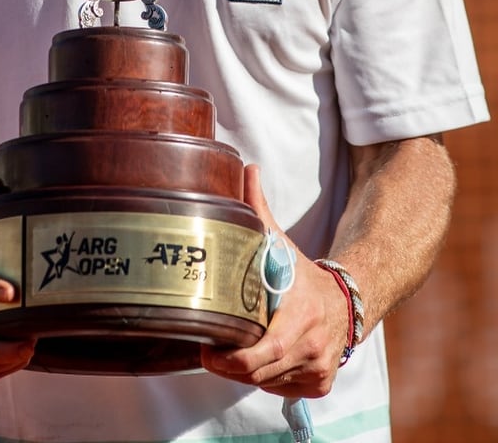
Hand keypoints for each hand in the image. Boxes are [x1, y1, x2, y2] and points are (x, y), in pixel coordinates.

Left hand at [201, 165, 348, 397]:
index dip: (230, 359)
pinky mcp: (320, 385)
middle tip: (210, 350)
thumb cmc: (303, 272)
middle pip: (257, 373)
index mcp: (299, 318)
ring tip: (234, 349)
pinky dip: (268, 378)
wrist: (350, 300)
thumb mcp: (281, 242)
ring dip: (247, 371)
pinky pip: (281, 390)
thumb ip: (259, 208)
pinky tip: (263, 357)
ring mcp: (317, 370)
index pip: (261, 354)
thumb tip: (247, 168)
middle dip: (230, 365)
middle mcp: (311, 349)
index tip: (207, 350)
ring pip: (266, 383)